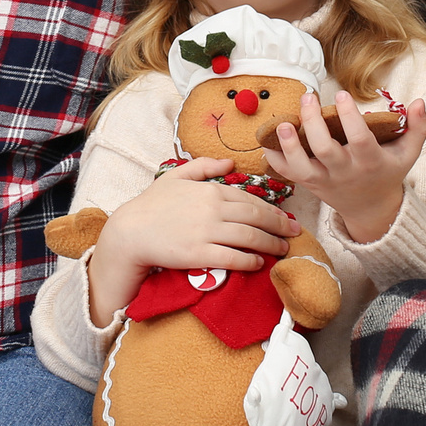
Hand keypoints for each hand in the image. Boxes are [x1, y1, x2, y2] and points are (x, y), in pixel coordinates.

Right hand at [87, 156, 300, 320]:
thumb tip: (229, 162)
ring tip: (283, 250)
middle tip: (294, 234)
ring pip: (251, 238)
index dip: (272, 210)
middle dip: (280, 226)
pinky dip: (251, 261)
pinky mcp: (200, 254)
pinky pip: (234, 258)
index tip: (285, 217)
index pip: (251, 200)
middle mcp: (214, 210)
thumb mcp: (176, 176)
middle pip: (257, 218)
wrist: (131, 231)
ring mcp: (208, 232)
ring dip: (271, 245)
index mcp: (212, 190)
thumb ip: (204, 166)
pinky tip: (259, 264)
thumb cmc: (152, 204)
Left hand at [265, 91, 425, 243]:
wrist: (371, 208)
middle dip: (313, 123)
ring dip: (289, 145)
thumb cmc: (388, 172)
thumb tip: (420, 102)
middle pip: (325, 150)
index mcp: (370, 162)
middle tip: (308, 97)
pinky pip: (288, 174)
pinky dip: (275, 159)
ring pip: (302, 167)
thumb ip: (418, 127)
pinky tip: (266, 140)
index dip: (350, 118)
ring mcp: (325, 180)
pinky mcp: (310, 184)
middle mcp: (345, 172)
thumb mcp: (408, 153)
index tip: (341, 95)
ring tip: (282, 122)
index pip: (359, 140)